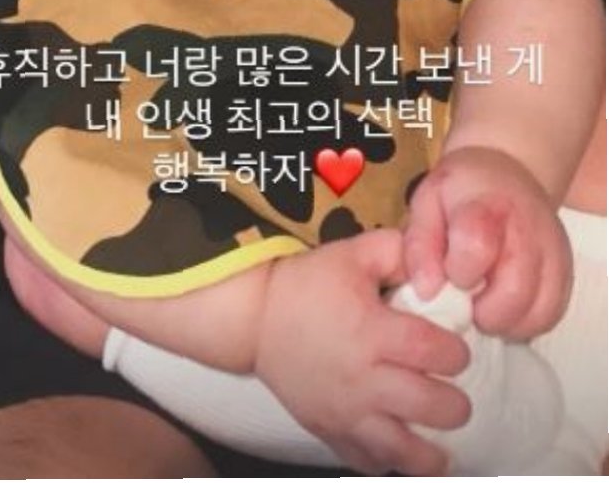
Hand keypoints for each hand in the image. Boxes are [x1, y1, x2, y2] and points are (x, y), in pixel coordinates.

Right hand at [257, 229, 469, 474]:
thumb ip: (400, 253)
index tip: (456, 351)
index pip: (436, 352)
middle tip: (454, 395)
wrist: (256, 318)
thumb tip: (441, 269)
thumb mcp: (353, 253)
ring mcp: (346, 413)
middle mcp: (364, 379)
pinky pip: (368, 463)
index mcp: (372, 332)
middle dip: (455, 405)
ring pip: (403, 452)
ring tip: (444, 447)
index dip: (458, 353)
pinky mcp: (329, 433)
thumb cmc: (309, 283)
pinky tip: (401, 449)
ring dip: (432, 453)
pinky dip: (390, 461)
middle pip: (431, 407)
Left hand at [404, 146, 571, 338]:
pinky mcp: (565, 273)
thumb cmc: (462, 192)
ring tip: (484, 301)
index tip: (450, 272)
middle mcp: (528, 228)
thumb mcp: (426, 202)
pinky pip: (550, 316)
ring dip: (504, 321)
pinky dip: (524, 323)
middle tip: (466, 298)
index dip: (459, 271)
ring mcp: (553, 252)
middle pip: (515, 291)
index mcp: (487, 205)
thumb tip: (426, 291)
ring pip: (537, 312)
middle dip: (482, 310)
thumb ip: (420, 245)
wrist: (506, 173)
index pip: (478, 246)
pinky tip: (504, 306)